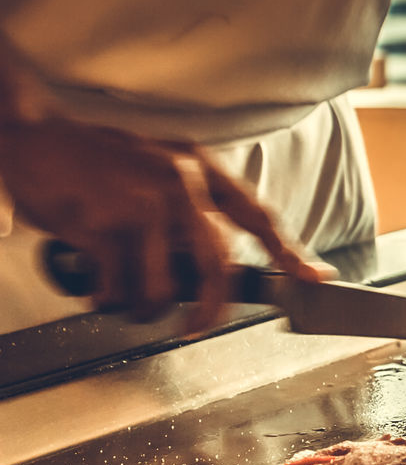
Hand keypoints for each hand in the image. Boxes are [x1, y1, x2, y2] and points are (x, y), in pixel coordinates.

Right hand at [0, 117, 322, 332]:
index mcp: (199, 169)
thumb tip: (219, 268)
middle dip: (207, 312)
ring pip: (163, 289)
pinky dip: (106, 298)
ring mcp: (140, 203)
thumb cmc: (99, 162)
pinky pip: (118, 289)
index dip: (290, 252)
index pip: (258, 216)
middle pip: (217, 267)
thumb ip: (194, 209)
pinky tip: (96, 283)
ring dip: (141, 307)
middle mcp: (178, 183)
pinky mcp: (101, 225)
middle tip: (195, 328)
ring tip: (123, 294)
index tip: (316, 279)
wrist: (31, 135)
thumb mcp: (159, 168)